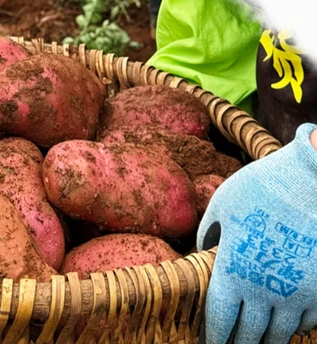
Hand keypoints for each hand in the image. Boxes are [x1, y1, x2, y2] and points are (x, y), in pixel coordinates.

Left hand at [198, 123, 316, 343]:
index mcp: (233, 271)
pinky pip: (306, 324)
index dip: (214, 336)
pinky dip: (295, 328)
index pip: (219, 320)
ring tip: (258, 342)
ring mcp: (295, 295)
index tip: (210, 343)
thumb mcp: (222, 204)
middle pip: (248, 335)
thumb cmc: (260, 188)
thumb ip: (209, 233)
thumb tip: (202, 251)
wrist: (308, 181)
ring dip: (267, 342)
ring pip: (279, 337)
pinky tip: (288, 326)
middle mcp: (262, 291)